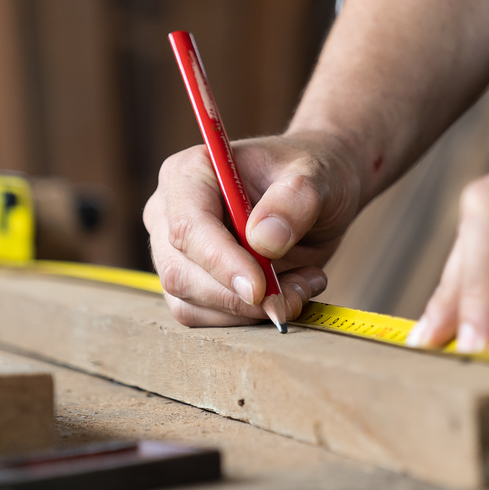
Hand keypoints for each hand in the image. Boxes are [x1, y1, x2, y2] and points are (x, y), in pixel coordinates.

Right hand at [144, 131, 362, 326]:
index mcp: (191, 172)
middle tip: (298, 293)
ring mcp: (176, 251)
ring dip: (250, 311)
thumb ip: (295, 201)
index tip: (260, 288)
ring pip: (190, 302)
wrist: (317, 196)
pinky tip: (290, 292)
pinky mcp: (192, 282)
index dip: (221, 262)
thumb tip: (264, 240)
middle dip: (239, 297)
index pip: (189, 226)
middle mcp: (170, 212)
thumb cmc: (311, 175)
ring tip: (304, 286)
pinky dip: (249, 317)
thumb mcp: (317, 176)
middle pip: (181, 272)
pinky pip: (206, 316)